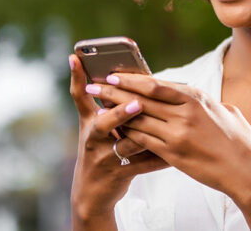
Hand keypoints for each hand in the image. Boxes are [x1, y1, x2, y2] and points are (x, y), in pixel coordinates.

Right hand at [68, 56, 167, 229]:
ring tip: (161, 126)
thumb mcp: (94, 127)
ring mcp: (105, 158)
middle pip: (103, 124)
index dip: (77, 77)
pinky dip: (160, 159)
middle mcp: (93, 139)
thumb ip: (102, 103)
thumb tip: (116, 72)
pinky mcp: (119, 174)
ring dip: (145, 136)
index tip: (75, 58)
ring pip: (127, 145)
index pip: (79, 96)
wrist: (92, 193)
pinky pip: (143, 165)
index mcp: (89, 122)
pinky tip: (175, 153)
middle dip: (119, 114)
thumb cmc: (99, 149)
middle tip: (136, 103)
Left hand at [87, 73, 250, 227]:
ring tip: (98, 107)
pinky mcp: (174, 153)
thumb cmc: (236, 138)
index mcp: (195, 97)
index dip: (130, 79)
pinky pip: (143, 141)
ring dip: (115, 113)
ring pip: (138, 119)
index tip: (112, 74)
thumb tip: (184, 92)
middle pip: (141, 98)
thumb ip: (199, 100)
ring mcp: (178, 133)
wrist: (245, 169)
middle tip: (94, 85)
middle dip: (114, 91)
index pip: (155, 83)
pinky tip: (115, 131)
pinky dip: (127, 135)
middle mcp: (185, 112)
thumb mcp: (221, 109)